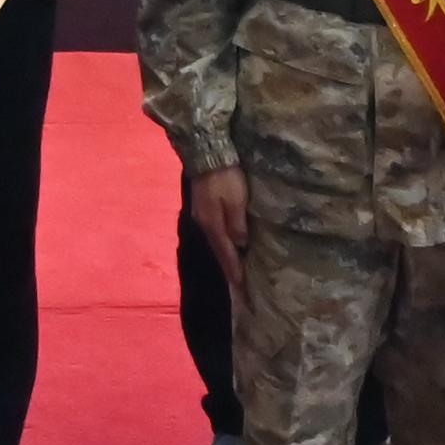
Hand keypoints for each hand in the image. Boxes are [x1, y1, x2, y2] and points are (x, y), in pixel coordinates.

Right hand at [188, 164, 249, 278]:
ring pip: (216, 242)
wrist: (206, 155)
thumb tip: (241, 246)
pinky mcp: (202, 208)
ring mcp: (201, 216)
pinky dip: (223, 243)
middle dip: (229, 268)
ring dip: (226, 256)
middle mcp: (204, 225)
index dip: (235, 272)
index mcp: (213, 226)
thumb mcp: (236, 201)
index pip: (226, 255)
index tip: (242, 289)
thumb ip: (238, 224)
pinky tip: (228, 245)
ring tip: (236, 269)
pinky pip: (214, 232)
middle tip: (240, 285)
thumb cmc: (225, 178)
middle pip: (219, 252)